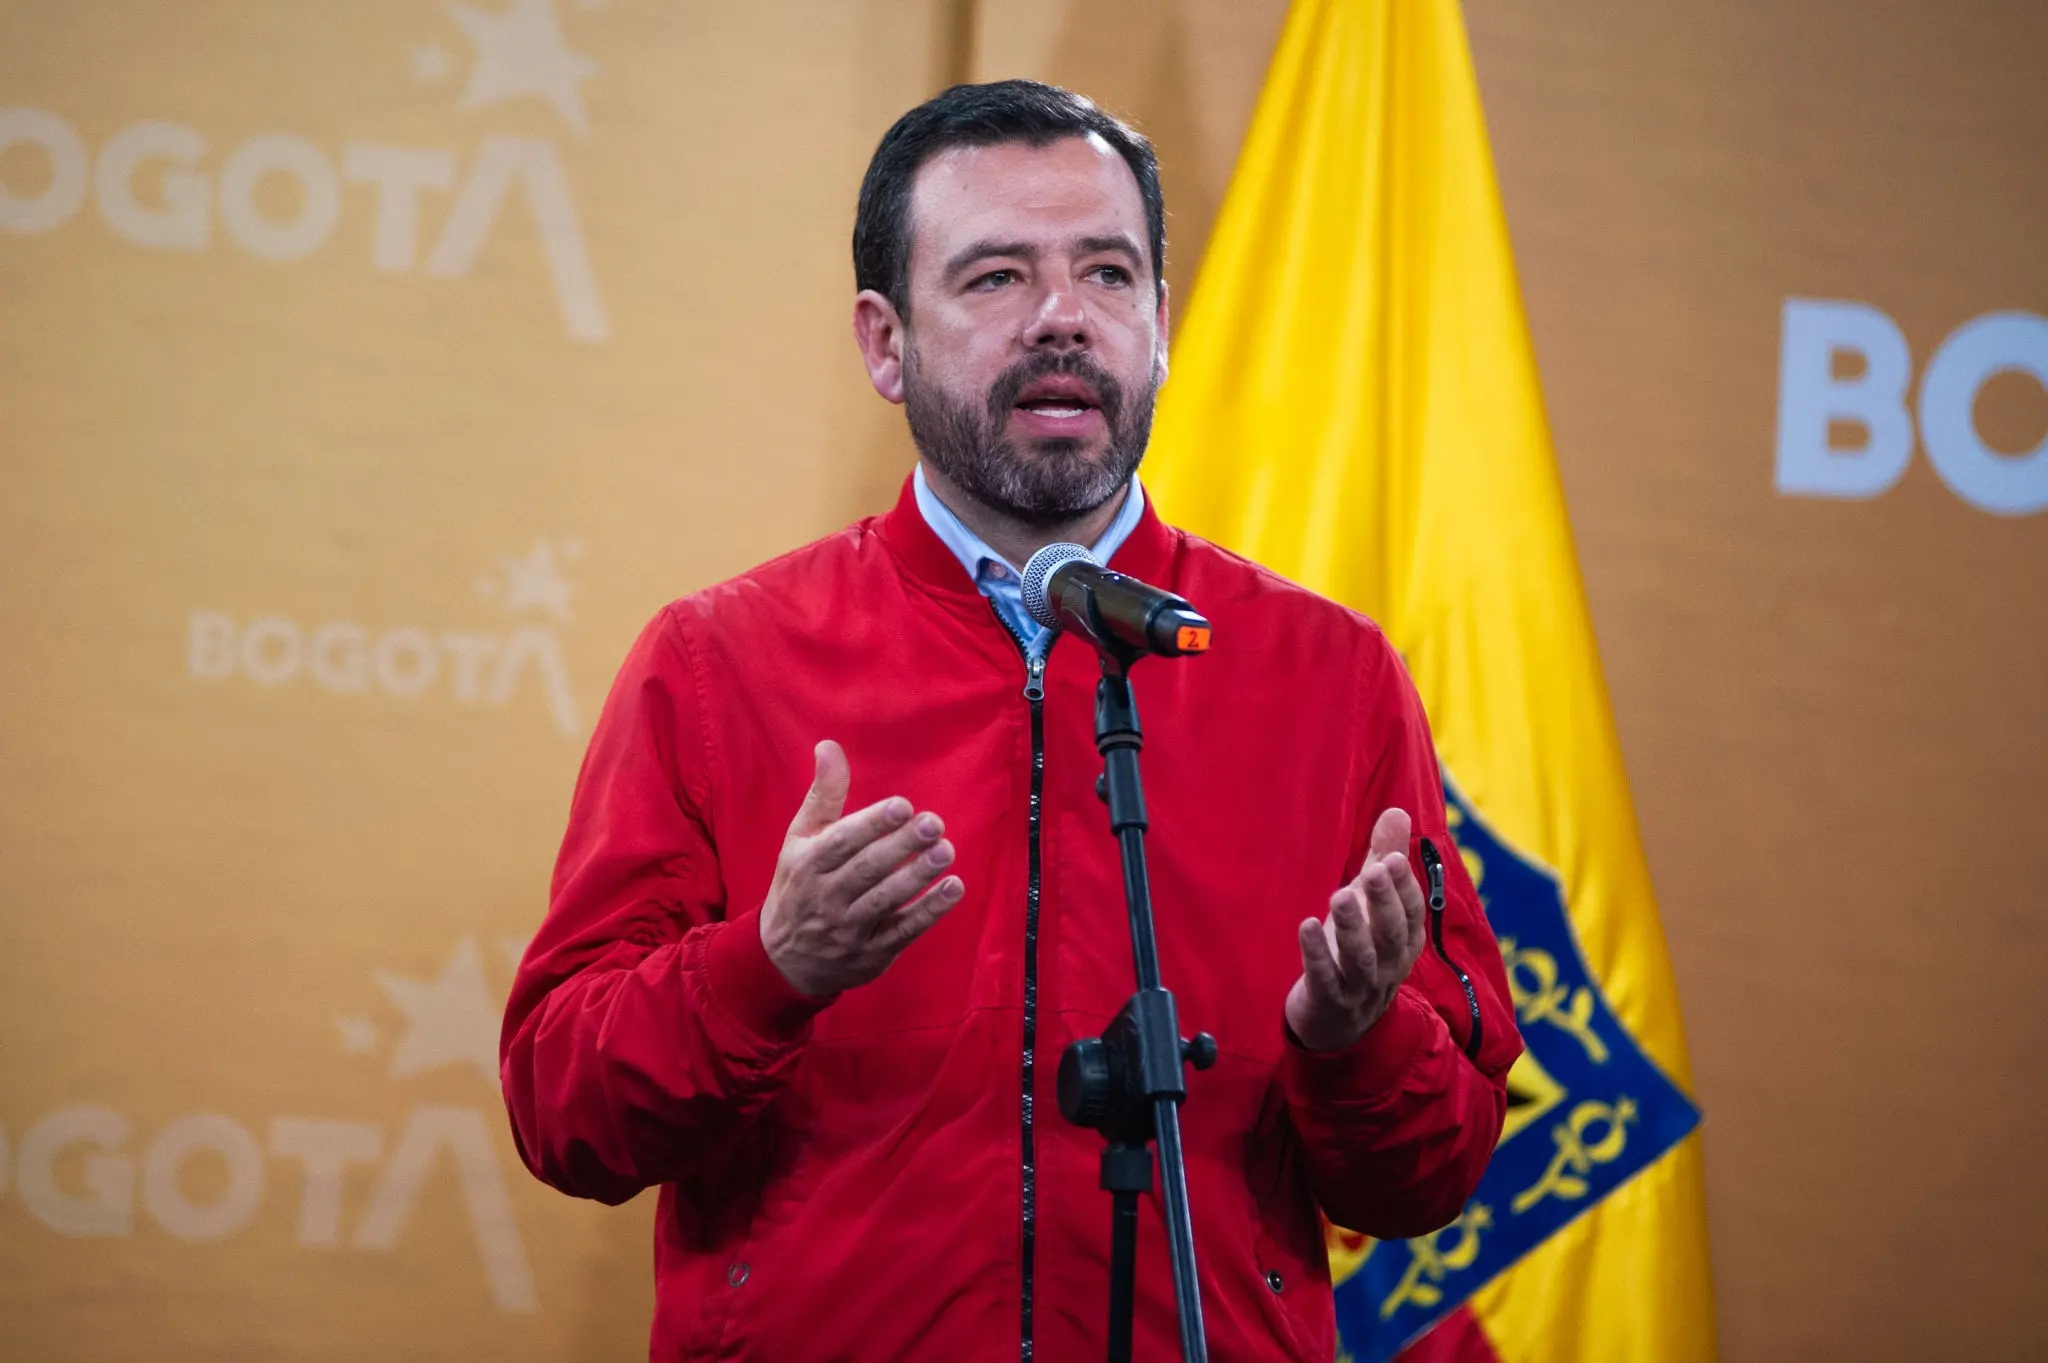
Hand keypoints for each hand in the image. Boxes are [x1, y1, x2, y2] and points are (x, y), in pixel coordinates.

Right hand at [758, 740, 964, 997]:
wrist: (785, 958)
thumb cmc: (798, 884)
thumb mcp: (801, 838)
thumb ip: (823, 794)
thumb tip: (829, 746)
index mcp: (808, 864)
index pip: (841, 842)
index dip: (872, 824)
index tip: (903, 805)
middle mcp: (826, 897)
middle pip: (866, 869)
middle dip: (901, 846)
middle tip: (933, 824)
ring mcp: (850, 928)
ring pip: (886, 900)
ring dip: (918, 876)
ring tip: (946, 850)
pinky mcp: (873, 952)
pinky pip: (903, 931)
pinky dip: (929, 911)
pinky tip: (953, 888)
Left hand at [1284, 807, 1427, 1051]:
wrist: (1338, 1024)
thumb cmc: (1358, 952)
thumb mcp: (1372, 907)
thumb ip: (1384, 861)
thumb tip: (1399, 811)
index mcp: (1403, 942)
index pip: (1411, 914)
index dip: (1404, 888)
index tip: (1393, 859)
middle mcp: (1388, 966)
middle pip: (1391, 934)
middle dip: (1384, 902)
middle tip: (1374, 871)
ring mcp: (1360, 987)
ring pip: (1361, 958)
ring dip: (1352, 927)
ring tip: (1339, 896)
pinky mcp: (1329, 1002)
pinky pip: (1325, 978)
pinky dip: (1316, 954)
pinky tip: (1305, 926)